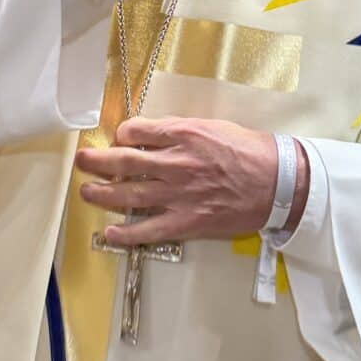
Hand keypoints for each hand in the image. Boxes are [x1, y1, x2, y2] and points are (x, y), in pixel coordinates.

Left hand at [76, 116, 283, 247]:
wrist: (278, 183)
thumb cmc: (249, 152)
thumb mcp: (213, 127)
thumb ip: (181, 129)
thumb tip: (154, 132)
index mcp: (183, 135)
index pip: (137, 131)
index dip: (122, 134)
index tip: (119, 138)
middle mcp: (176, 164)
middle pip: (124, 162)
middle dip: (97, 161)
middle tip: (82, 161)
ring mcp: (179, 195)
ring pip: (129, 194)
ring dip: (102, 194)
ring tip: (86, 192)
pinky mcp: (187, 221)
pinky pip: (149, 229)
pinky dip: (126, 233)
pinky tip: (109, 232)